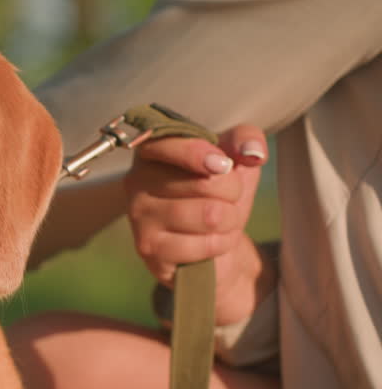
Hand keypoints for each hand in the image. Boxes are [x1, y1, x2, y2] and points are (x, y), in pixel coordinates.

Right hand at [124, 124, 275, 326]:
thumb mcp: (236, 158)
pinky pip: (205, 245)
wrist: (210, 239)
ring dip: (231, 220)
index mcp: (152, 150)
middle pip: (205, 183)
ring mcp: (139, 216)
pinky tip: (212, 241)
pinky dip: (222, 243)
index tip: (224, 165)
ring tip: (221, 220)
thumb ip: (245, 140)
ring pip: (210, 215)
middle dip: (233, 193)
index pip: (167, 145)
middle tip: (228, 198)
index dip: (198, 154)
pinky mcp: (149, 248)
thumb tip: (252, 153)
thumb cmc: (218, 193)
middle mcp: (136, 180)